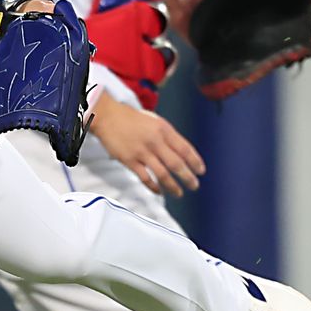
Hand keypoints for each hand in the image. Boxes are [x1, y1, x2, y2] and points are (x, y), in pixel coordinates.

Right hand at [89, 92, 204, 196]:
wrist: (109, 117)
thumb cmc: (134, 120)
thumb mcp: (156, 122)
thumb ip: (169, 137)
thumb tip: (183, 154)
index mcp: (164, 130)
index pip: (185, 148)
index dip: (195, 161)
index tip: (201, 171)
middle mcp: (155, 141)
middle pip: (176, 164)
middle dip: (188, 177)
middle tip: (194, 186)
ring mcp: (142, 152)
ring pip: (162, 174)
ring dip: (173, 186)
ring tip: (179, 193)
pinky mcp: (130, 161)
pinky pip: (145, 178)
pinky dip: (154, 187)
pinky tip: (160, 191)